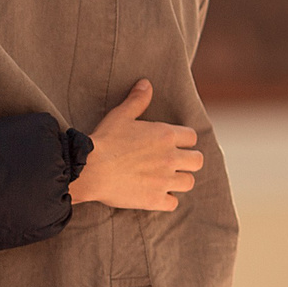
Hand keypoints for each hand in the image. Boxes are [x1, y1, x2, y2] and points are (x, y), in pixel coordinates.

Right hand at [68, 79, 201, 211]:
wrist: (90, 169)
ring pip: (189, 182)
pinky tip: (155, 195)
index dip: (184, 140)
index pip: (192, 137)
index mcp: (166, 135)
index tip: (174, 144)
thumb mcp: (121, 115)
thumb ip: (137, 100)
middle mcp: (170, 158)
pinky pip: (173, 203)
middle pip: (198, 161)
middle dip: (188, 161)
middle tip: (173, 162)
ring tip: (166, 179)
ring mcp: (165, 180)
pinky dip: (166, 200)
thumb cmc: (105, 140)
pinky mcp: (155, 199)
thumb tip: (146, 83)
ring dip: (179, 180)